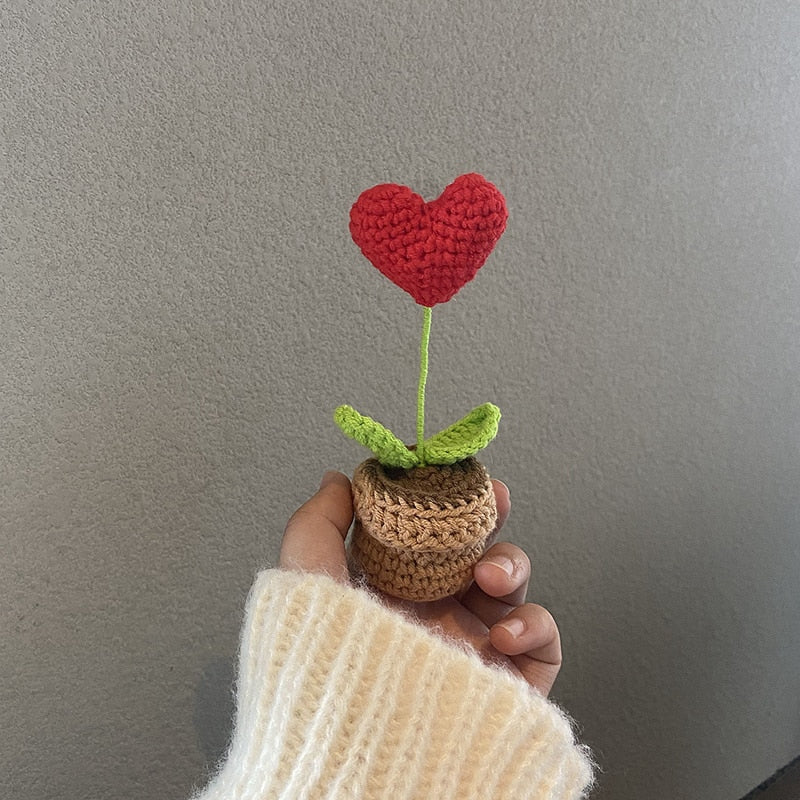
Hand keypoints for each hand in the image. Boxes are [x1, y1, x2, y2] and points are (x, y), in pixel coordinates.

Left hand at [280, 470, 561, 695]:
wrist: (358, 750)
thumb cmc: (324, 663)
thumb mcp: (306, 576)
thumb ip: (319, 520)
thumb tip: (338, 479)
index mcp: (394, 590)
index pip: (428, 534)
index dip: (445, 499)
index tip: (452, 471)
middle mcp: (436, 615)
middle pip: (475, 549)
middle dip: (489, 518)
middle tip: (494, 498)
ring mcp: (474, 646)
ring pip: (511, 586)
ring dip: (510, 564)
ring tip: (487, 573)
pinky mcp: (508, 680)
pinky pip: (542, 642)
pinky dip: (534, 626)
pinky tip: (503, 634)